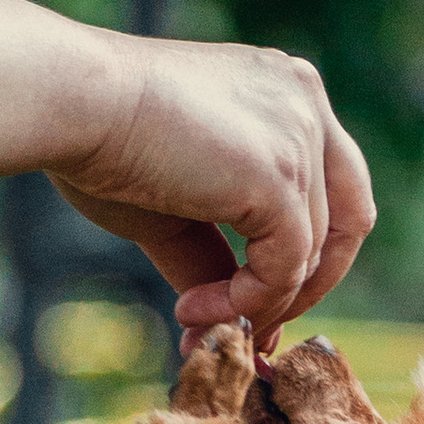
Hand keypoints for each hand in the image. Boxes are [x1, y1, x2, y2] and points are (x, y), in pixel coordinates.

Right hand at [50, 38, 374, 346]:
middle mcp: (307, 102)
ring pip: (313, 254)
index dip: (303, 256)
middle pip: (350, 221)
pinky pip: (287, 268)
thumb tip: (230, 317)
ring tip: (192, 319)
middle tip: (251, 331)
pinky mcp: (282, 175)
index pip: (331, 187)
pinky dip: (248, 303)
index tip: (249, 302)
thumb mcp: (177, 203)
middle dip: (303, 288)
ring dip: (257, 304)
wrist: (73, 103)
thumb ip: (215, 253)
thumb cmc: (103, 138)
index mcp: (287, 91)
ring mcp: (302, 134)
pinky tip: (192, 310)